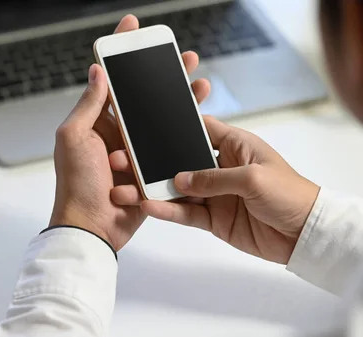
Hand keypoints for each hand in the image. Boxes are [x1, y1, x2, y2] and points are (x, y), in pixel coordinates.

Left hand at [50, 15, 211, 250]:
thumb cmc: (76, 184)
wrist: (91, 226)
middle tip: (179, 54)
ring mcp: (134, 150)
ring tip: (199, 81)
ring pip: (160, 118)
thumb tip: (97, 71)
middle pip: (141, 96)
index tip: (131, 28)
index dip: (119, 52)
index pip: (109, 80)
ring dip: (180, 99)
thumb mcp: (74, 137)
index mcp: (95, 121)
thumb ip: (88, 105)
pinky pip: (169, 146)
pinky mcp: (150, 169)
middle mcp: (115, 132)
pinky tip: (200, 116)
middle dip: (160, 73)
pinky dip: (185, 130)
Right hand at [110, 116, 319, 262]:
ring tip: (125, 190)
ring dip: (152, 189)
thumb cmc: (291, 194)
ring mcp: (214, 194)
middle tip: (124, 161)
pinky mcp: (213, 218)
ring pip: (176, 189)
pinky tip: (148, 206)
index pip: (200, 129)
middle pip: (179, 161)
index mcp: (234, 145)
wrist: (305, 235)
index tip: (147, 124)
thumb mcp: (252, 178)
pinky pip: (184, 213)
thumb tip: (180, 179)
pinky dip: (167, 211)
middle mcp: (220, 167)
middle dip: (153, 162)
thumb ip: (214, 177)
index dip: (176, 127)